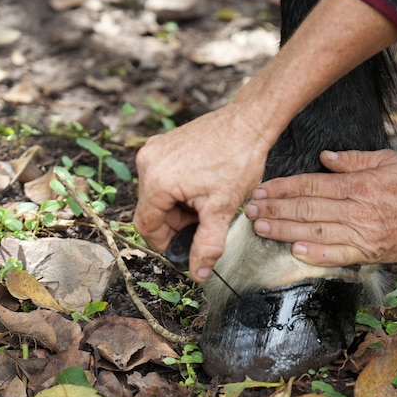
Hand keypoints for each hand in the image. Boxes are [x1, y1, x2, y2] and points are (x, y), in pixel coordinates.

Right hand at [133, 104, 271, 281]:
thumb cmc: (238, 160)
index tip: (189, 246)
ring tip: (209, 201)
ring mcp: (155, 150)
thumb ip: (208, 245)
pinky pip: (164, 177)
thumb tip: (197, 274)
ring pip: (159, 195)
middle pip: (152, 210)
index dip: (167, 243)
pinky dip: (181, 189)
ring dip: (180, 206)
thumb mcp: (222, 209)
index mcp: (156, 181)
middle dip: (177, 222)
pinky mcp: (164, 143)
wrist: (249, 122)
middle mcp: (147, 162)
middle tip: (207, 221)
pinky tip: (205, 186)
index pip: (146, 226)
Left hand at [245, 150, 396, 265]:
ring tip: (261, 229)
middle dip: (275, 210)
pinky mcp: (370, 253)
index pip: (311, 185)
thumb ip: (354, 159)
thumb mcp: (387, 160)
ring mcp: (363, 234)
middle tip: (250, 211)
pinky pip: (338, 255)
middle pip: (307, 209)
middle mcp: (357, 209)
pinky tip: (295, 251)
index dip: (283, 188)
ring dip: (285, 231)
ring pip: (316, 232)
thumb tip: (325, 158)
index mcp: (359, 184)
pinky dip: (316, 254)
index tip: (262, 191)